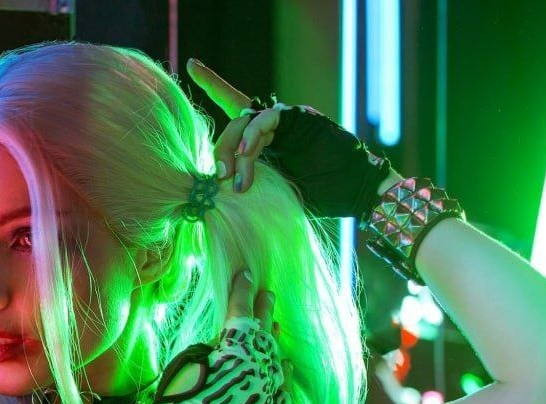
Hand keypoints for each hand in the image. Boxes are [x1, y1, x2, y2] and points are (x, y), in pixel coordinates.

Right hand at [147, 270, 290, 403]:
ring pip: (276, 358)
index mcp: (236, 346)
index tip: (247, 274)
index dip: (243, 290)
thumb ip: (209, 350)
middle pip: (264, 331)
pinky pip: (283, 389)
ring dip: (273, 342)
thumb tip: (222, 347)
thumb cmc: (179, 401)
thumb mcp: (187, 363)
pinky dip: (283, 376)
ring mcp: (269, 389)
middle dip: (264, 309)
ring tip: (275, 328)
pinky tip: (286, 368)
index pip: (241, 310)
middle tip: (269, 293)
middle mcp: (259, 363)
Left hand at [185, 58, 396, 215]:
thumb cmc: (314, 197)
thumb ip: (247, 180)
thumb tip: (215, 184)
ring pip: (245, 120)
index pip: (233, 108)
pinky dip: (253, 135)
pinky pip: (267, 117)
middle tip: (219, 176)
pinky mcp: (298, 117)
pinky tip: (248, 152)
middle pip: (233, 122)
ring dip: (236, 149)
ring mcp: (286, 119)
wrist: (354, 193)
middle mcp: (272, 126)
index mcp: (263, 140)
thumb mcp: (269, 191)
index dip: (213, 85)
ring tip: (235, 178)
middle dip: (220, 149)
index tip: (191, 65)